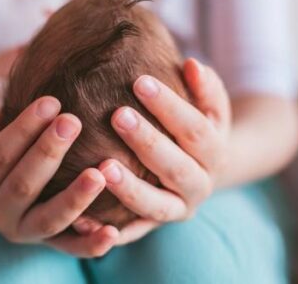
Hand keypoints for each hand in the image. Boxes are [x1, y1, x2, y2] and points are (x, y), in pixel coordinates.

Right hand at [0, 84, 118, 256]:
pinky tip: (112, 232)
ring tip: (100, 174)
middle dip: (49, 152)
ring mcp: (23, 231)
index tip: (51, 101)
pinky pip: (69, 248)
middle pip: (24, 184)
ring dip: (75, 199)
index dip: (24, 128)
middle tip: (74, 121)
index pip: (0, 154)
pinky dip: (90, 244)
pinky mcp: (46, 245)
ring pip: (49, 219)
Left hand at [74, 58, 232, 244]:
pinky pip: (131, 233)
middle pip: (176, 167)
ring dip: (129, 189)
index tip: (140, 82)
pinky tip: (81, 219)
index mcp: (215, 152)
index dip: (170, 107)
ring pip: (155, 206)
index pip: (195, 129)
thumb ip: (204, 86)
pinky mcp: (153, 228)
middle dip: (148, 142)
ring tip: (101, 168)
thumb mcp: (210, 107)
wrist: (204, 171)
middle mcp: (200, 186)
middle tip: (117, 116)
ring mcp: (177, 210)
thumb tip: (191, 64)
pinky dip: (108, 232)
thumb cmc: (197, 127)